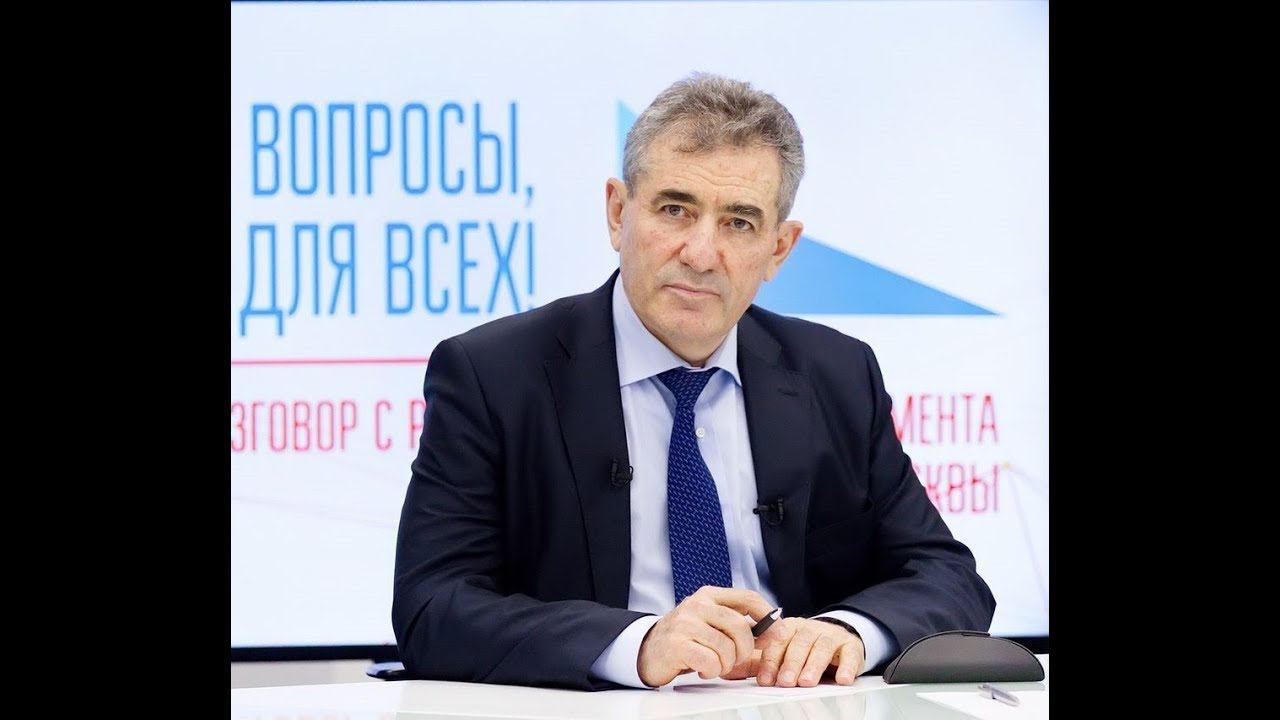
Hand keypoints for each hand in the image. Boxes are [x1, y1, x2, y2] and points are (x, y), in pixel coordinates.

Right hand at [636, 586, 773, 686]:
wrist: (648, 650)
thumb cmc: (686, 638)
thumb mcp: (712, 624)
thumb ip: (739, 626)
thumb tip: (774, 632)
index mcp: (709, 595)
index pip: (747, 597)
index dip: (767, 615)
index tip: (778, 632)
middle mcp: (697, 605)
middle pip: (739, 626)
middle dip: (745, 649)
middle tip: (737, 660)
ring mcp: (685, 623)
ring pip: (726, 647)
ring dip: (726, 664)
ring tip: (715, 664)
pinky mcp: (677, 643)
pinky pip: (710, 661)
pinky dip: (712, 670)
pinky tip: (703, 668)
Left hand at [755, 617, 864, 686]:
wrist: (839, 640)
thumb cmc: (809, 650)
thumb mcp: (790, 651)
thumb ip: (775, 662)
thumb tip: (762, 679)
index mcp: (791, 627)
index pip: (778, 641)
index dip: (771, 661)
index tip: (766, 680)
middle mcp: (811, 628)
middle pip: (800, 643)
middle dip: (791, 664)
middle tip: (785, 682)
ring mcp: (832, 634)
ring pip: (822, 648)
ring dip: (814, 666)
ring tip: (807, 682)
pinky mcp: (852, 645)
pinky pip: (849, 655)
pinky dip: (846, 667)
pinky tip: (842, 680)